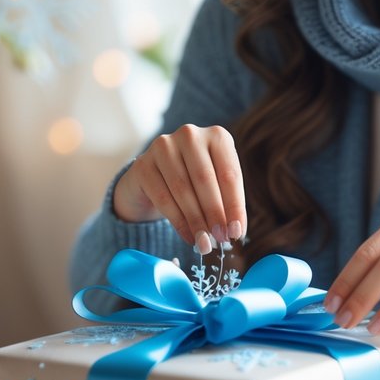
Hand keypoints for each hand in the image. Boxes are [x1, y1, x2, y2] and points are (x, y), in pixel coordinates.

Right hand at [111, 124, 246, 252]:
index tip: (237, 232)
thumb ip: (226, 203)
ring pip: (183, 190)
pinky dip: (178, 221)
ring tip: (205, 243)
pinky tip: (188, 236)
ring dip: (196, 221)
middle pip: (205, 180)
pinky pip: (163, 198)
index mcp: (217, 136)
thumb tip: (234, 231)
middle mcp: (190, 135)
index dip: (235, 206)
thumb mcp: (216, 185)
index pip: (229, 174)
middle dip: (215, 214)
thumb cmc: (194, 181)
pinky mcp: (143, 164)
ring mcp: (163, 146)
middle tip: (222, 239)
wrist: (155, 177)